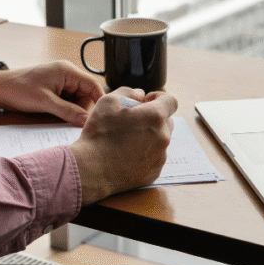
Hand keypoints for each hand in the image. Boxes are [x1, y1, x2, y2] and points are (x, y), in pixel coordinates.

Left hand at [0, 60, 103, 126]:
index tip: (104, 116)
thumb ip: (68, 111)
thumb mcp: (45, 102)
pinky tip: (59, 118)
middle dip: (83, 109)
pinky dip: (66, 111)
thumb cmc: (19, 89)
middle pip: (87, 95)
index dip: (101, 100)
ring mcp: (61, 83)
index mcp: (67, 71)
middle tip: (77, 124)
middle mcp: (67, 75)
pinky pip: (68, 103)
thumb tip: (87, 121)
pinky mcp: (54, 91)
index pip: (93, 84)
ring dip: (74, 112)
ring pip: (78, 101)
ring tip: (63, 120)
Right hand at [67, 88, 177, 204]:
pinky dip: (145, 153)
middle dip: (153, 118)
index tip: (146, 102)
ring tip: (127, 140)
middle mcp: (163, 137)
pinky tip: (127, 154)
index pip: (171, 101)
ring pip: (160, 140)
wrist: (92, 170)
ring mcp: (160, 157)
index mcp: (155, 117)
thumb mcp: (108, 102)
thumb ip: (128, 92)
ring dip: (149, 136)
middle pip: (166, 121)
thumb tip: (139, 95)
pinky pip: (155, 157)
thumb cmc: (99, 135)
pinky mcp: (154, 172)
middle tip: (132, 121)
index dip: (159, 97)